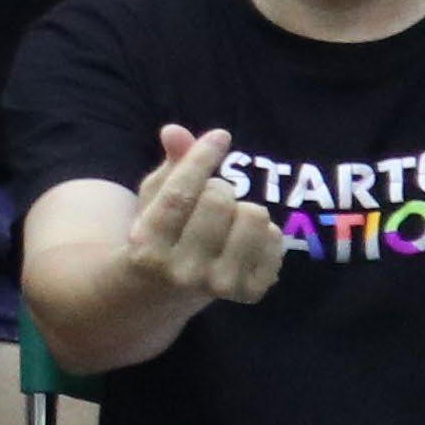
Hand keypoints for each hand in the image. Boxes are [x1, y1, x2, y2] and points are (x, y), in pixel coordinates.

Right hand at [119, 123, 283, 307]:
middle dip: (219, 187)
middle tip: (210, 198)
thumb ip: (169, 165)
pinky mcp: (251, 293)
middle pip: (219, 201)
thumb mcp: (155, 199)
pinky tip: (244, 242)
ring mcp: (219, 286)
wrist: (167, 292)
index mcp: (148, 248)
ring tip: (228, 221)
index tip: (220, 136)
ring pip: (254, 216)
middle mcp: (183, 272)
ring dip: (243, 208)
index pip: (179, 195)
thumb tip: (174, 131)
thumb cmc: (161, 235)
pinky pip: (276, 238)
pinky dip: (264, 231)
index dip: (202, 159)